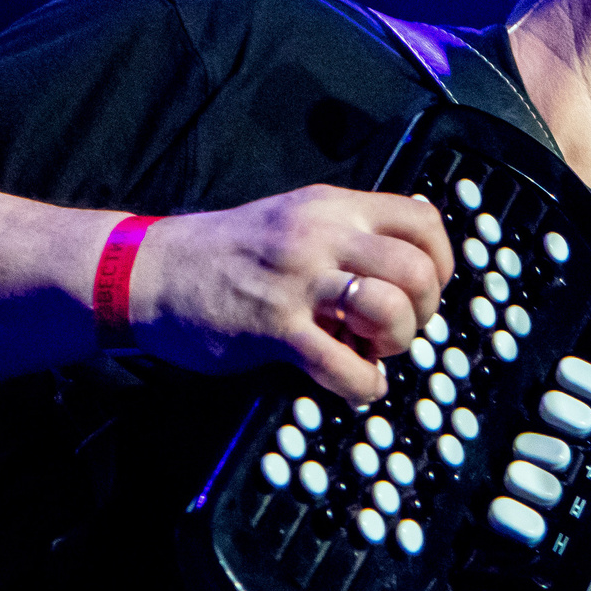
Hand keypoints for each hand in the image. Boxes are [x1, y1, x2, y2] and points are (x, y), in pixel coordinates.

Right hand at [123, 184, 454, 402]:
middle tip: (393, 330)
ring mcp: (298, 280)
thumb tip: (408, 265)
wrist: (149, 272)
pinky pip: (344, 364)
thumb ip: (348, 235)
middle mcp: (322, 234)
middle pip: (417, 269)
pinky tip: (352, 383)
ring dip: (394, 343)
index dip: (441, 264)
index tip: (422, 291)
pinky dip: (362, 385)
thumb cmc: (226, 255)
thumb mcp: (294, 220)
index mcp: (333, 206)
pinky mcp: (274, 327)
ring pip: (389, 308)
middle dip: (422, 312)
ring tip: (370, 350)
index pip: (424, 221)